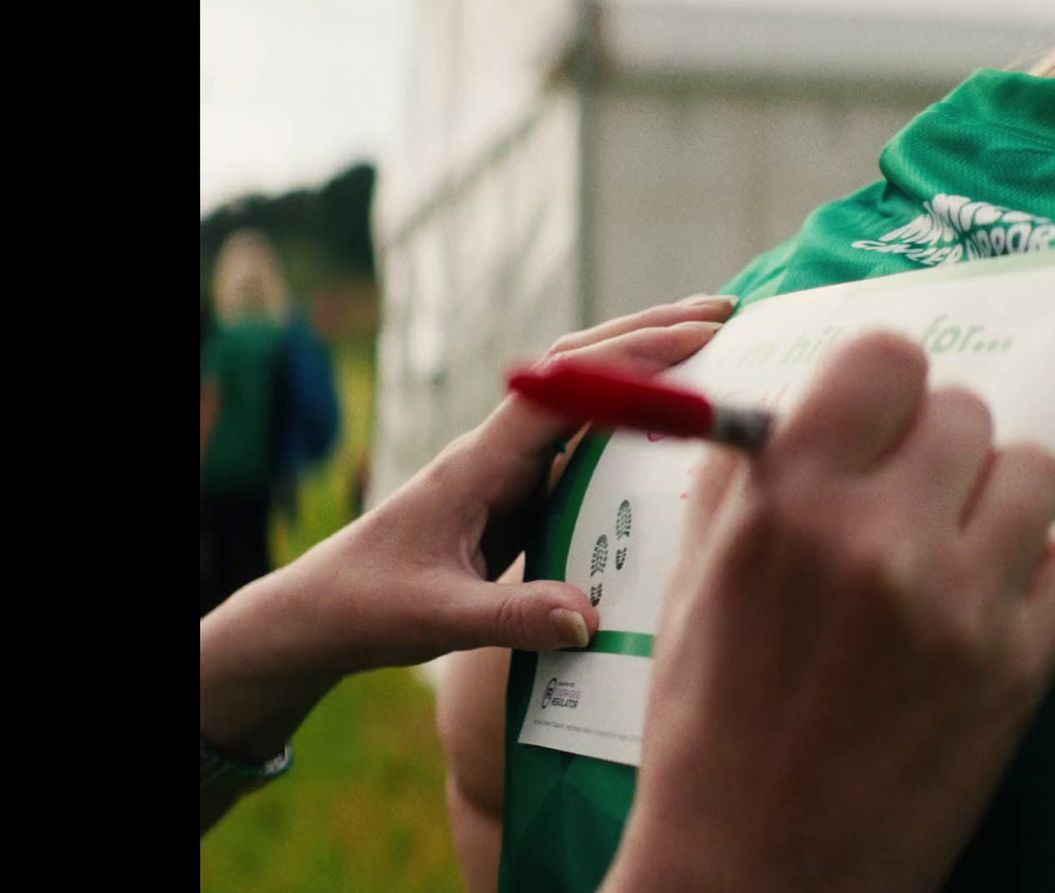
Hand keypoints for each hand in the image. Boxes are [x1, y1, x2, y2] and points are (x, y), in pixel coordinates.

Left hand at [200, 294, 735, 768]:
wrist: (321, 612)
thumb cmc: (370, 607)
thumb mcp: (438, 620)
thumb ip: (512, 617)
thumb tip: (590, 617)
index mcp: (481, 461)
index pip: (567, 388)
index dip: (635, 358)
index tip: (702, 337)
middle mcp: (499, 448)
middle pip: (581, 367)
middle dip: (652, 332)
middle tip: (728, 311)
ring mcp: (510, 464)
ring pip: (585, 393)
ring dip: (645, 360)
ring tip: (714, 341)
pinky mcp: (518, 489)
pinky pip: (584, 435)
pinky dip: (632, 409)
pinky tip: (670, 414)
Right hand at [605, 332, 1054, 892]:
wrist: (759, 875)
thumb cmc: (708, 730)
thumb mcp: (690, 587)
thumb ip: (743, 479)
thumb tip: (794, 403)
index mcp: (787, 505)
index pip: (886, 357)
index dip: (881, 384)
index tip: (876, 420)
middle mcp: (880, 540)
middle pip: (965, 411)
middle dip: (934, 446)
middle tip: (909, 500)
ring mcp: (961, 606)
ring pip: (1036, 469)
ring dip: (997, 497)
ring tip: (957, 547)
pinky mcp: (1021, 671)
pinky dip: (1051, 568)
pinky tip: (1000, 599)